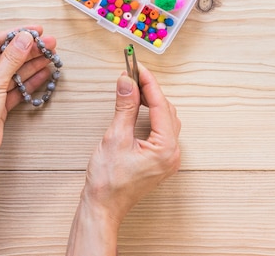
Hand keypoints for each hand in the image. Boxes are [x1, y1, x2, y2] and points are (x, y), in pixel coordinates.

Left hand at [0, 25, 56, 163]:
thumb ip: (12, 58)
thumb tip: (25, 38)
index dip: (17, 34)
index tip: (36, 30)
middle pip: (6, 56)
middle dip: (28, 50)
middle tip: (49, 44)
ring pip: (13, 71)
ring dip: (32, 64)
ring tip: (51, 56)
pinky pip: (15, 87)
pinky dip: (29, 81)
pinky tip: (44, 73)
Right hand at [83, 63, 180, 226]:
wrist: (102, 207)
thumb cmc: (107, 181)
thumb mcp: (115, 137)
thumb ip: (125, 107)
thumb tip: (127, 82)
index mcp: (166, 148)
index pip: (160, 105)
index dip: (148, 82)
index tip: (136, 66)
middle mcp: (172, 153)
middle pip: (166, 110)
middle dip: (150, 90)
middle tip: (131, 74)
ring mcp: (167, 158)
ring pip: (165, 120)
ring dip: (151, 102)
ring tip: (133, 88)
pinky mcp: (158, 161)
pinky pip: (160, 131)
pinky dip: (150, 116)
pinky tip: (137, 109)